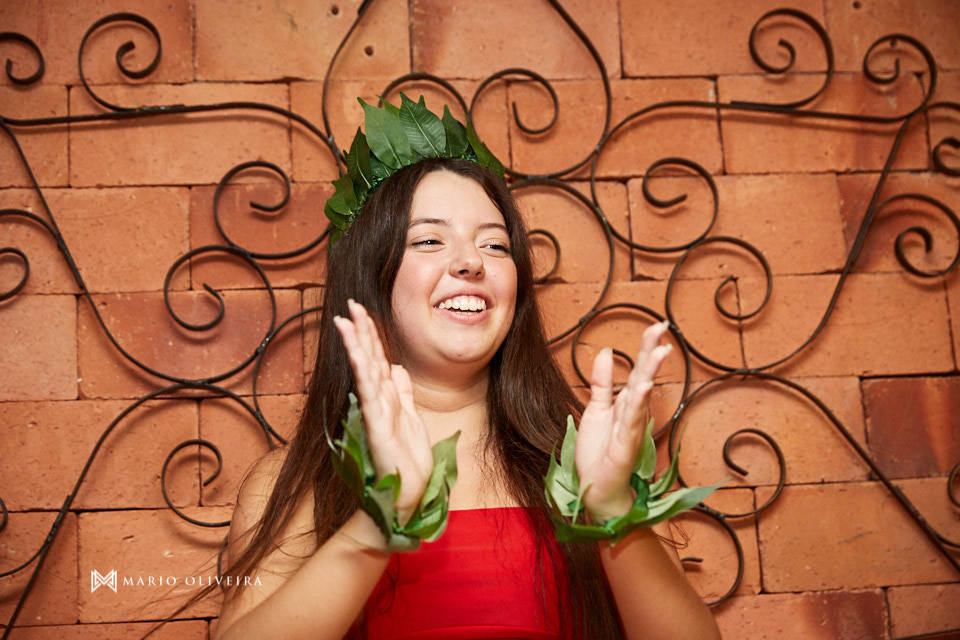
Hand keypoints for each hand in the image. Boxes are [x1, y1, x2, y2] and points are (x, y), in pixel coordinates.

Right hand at [333, 299, 433, 524]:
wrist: (407, 492)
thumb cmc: (408, 460)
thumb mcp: (412, 418)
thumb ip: (403, 392)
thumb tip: (398, 367)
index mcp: (388, 397)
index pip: (377, 358)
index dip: (371, 334)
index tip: (362, 311)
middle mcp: (379, 401)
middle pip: (369, 358)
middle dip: (361, 331)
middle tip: (350, 304)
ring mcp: (376, 412)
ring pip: (365, 370)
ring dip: (356, 345)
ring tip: (345, 321)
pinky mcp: (377, 426)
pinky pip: (369, 394)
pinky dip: (363, 372)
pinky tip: (358, 354)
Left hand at [575, 320, 672, 523]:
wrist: (596, 488)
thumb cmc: (599, 452)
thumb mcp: (595, 409)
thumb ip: (602, 382)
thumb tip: (606, 351)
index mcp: (625, 403)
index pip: (638, 369)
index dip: (646, 347)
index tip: (657, 325)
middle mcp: (633, 412)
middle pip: (644, 376)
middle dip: (652, 351)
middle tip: (663, 327)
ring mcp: (632, 427)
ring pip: (643, 395)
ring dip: (651, 372)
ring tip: (659, 350)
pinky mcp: (626, 444)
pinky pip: (633, 420)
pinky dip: (638, 403)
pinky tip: (644, 387)